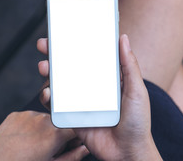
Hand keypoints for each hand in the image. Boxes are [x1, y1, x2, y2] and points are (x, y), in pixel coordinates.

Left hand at [0, 111, 88, 160]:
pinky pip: (30, 117)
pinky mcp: (17, 114)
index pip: (76, 128)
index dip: (75, 137)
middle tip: (48, 148)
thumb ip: (72, 156)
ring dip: (45, 128)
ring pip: (46, 119)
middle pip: (60, 123)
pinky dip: (31, 125)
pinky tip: (24, 138)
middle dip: (59, 133)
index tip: (71, 144)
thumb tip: (85, 149)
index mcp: (55, 134)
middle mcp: (43, 120)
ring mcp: (29, 115)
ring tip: (34, 143)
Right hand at [37, 34, 161, 160]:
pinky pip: (57, 106)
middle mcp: (94, 89)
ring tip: (45, 67)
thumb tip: (123, 38)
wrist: (128, 152)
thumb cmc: (138, 122)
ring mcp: (83, 103)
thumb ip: (130, 66)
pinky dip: (49, 98)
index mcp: (108, 80)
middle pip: (71, 68)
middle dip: (56, 56)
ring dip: (49, 74)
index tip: (66, 33)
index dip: (78, 45)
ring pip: (61, 85)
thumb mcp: (136, 90)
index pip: (91, 58)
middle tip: (44, 46)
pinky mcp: (74, 118)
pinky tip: (48, 93)